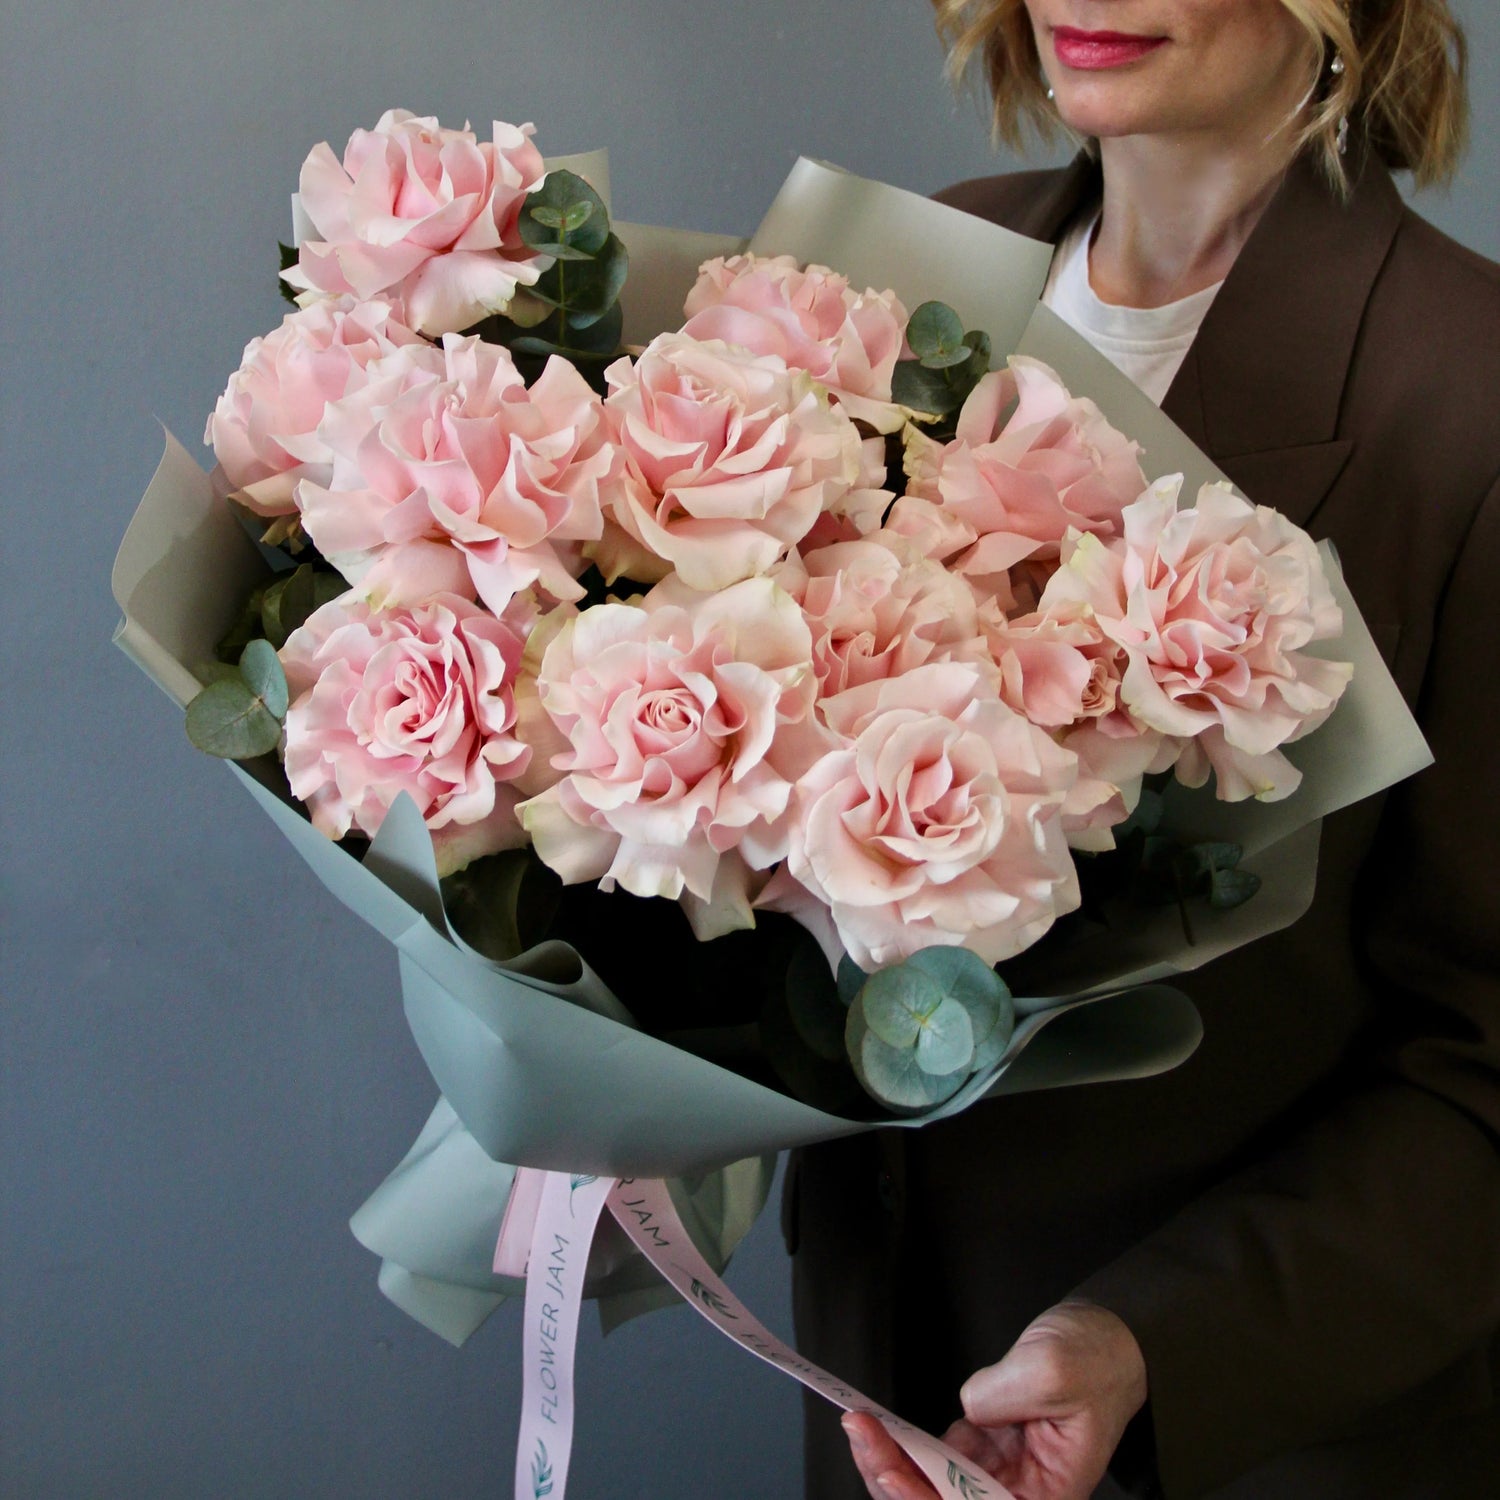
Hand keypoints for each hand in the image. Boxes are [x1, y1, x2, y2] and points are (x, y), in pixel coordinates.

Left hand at [842, 1300, 1147, 1499]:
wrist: (1104, 1335)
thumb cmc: (1096, 1359)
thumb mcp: (1053, 1371)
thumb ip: (1003, 1397)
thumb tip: (966, 1407)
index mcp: (1049, 1492)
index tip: (894, 1476)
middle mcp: (1020, 1489)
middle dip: (897, 1479)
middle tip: (862, 1438)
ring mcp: (998, 1467)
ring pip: (932, 1482)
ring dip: (890, 1460)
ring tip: (859, 1427)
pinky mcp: (984, 1442)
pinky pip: (934, 1453)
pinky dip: (902, 1441)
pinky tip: (877, 1425)